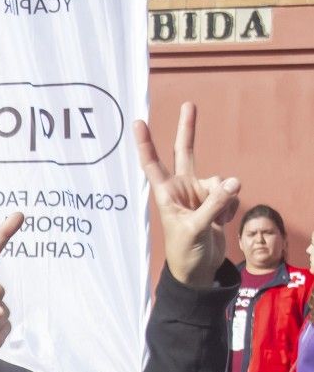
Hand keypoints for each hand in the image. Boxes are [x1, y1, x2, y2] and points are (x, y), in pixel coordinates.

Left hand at [134, 103, 241, 288]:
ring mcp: (200, 192)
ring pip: (220, 180)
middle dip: (188, 129)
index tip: (138, 123)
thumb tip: (233, 182)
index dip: (146, 144)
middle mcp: (182, 188)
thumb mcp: (194, 230)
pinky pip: (231, 193)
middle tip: (188, 104)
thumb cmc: (184, 251)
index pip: (153, 165)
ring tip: (215, 220)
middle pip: (186, 152)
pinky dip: (230, 207)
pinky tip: (221, 222)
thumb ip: (213, 205)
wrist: (198, 267)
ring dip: (224, 199)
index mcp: (165, 194)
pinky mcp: (216, 199)